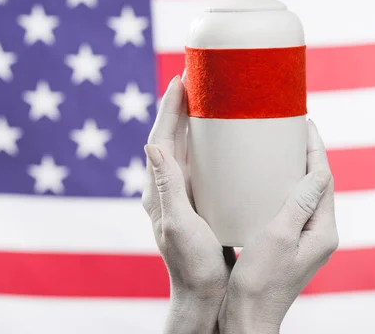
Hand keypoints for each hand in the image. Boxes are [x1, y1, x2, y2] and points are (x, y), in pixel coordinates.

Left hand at [143, 76, 232, 333]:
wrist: (202, 293)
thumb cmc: (191, 264)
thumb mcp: (179, 224)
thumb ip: (166, 186)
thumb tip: (151, 144)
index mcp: (157, 190)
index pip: (158, 139)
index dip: (168, 110)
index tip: (179, 81)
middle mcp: (166, 187)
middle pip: (170, 137)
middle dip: (179, 108)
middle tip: (196, 80)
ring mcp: (181, 193)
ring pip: (183, 148)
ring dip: (191, 122)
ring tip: (208, 98)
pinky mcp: (197, 199)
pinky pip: (198, 163)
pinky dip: (205, 144)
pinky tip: (222, 136)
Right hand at [220, 120, 338, 333]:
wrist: (247, 313)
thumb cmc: (260, 280)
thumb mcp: (279, 237)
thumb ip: (300, 204)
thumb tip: (319, 171)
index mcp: (322, 230)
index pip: (324, 179)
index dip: (315, 149)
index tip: (304, 122)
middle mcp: (318, 232)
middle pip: (317, 184)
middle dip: (307, 154)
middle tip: (290, 128)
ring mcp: (304, 238)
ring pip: (304, 194)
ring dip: (295, 169)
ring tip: (279, 147)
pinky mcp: (288, 242)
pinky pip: (291, 206)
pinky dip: (282, 187)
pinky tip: (265, 180)